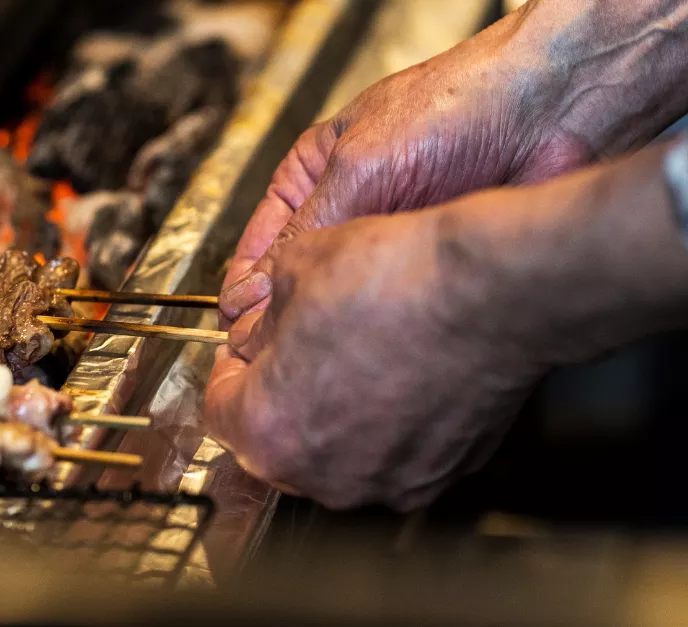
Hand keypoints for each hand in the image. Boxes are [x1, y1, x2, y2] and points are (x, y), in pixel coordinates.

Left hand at [205, 209, 545, 510]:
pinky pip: (395, 454)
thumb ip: (261, 317)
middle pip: (277, 441)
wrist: (494, 292)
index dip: (229, 372)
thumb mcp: (296, 270)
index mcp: (268, 430)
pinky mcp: (437, 475)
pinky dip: (390, 424)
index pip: (219, 410)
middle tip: (297, 353)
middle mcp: (321, 473)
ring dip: (335, 414)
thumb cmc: (398, 282)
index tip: (242, 355)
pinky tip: (400, 376)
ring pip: (336, 454)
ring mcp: (383, 482)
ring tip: (356, 358)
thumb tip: (259, 330)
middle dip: (280, 398)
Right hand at [219, 15, 590, 327]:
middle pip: (298, 280)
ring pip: (344, 300)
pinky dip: (378, 328)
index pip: (261, 244)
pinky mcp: (429, 268)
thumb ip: (303, 233)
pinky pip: (390, 309)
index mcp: (312, 175)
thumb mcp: (358, 167)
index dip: (245, 288)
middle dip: (284, 315)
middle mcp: (348, 211)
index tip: (235, 330)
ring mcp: (389, 243)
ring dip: (331, 324)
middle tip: (273, 354)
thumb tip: (249, 292)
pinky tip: (367, 346)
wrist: (556, 113)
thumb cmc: (459, 106)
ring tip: (316, 355)